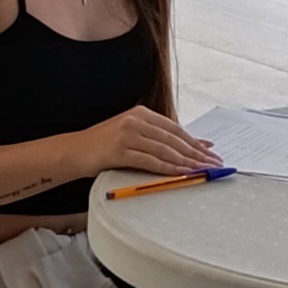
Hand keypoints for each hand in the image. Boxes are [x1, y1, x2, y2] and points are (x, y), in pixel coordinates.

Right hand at [73, 106, 217, 182]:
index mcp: (140, 113)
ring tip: (202, 171)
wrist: (74, 151)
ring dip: (187, 162)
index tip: (211, 153)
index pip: (175, 128)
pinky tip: (181, 174)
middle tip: (213, 164)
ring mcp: (127, 134)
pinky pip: (150, 161)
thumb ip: (157, 138)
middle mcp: (135, 120)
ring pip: (165, 149)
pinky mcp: (119, 150)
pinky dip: (168, 168)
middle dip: (196, 153)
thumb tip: (190, 145)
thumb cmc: (104, 146)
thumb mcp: (131, 135)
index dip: (195, 141)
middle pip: (173, 138)